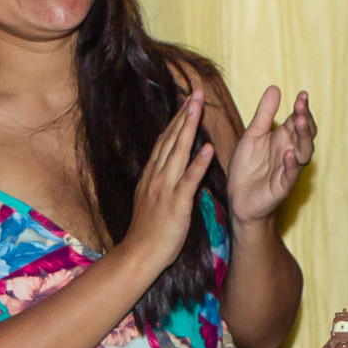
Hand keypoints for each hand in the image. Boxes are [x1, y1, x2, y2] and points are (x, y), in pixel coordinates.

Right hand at [122, 89, 214, 274]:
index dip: (177, 119)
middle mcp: (157, 176)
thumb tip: (169, 166)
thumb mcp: (152, 198)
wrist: (139, 255)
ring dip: (189, 128)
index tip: (187, 100)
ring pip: (178, 152)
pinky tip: (208, 149)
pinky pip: (189, 181)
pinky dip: (198, 164)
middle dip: (184, 114)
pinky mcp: (176, 204)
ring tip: (199, 107)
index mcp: (153, 175)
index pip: (165, 141)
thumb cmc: (149, 231)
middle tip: (195, 92)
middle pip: (171, 139)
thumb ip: (161, 180)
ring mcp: (165, 189)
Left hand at [227, 87, 315, 223]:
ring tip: (300, 122)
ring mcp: (288, 168)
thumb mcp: (252, 135)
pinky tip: (289, 154)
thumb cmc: (247, 167)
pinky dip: (291, 164)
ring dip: (303, 137)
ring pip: (304, 152)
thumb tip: (275, 88)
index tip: (302, 95)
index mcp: (284, 138)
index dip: (302, 108)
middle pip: (305, 134)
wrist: (238, 197)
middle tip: (301, 106)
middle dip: (305, 120)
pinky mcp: (282, 185)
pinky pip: (291, 174)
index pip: (298, 121)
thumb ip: (264, 114)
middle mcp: (290, 151)